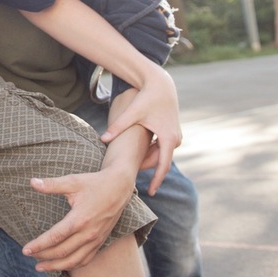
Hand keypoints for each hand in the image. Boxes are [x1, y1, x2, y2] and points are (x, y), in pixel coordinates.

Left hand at [22, 168, 133, 271]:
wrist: (119, 187)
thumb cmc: (94, 183)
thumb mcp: (73, 181)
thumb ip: (52, 184)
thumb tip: (32, 182)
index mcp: (80, 219)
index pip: (55, 237)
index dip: (39, 245)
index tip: (25, 250)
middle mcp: (88, 233)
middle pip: (62, 251)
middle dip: (43, 256)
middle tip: (28, 256)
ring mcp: (96, 239)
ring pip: (73, 260)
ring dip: (55, 266)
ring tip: (40, 267)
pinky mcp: (100, 241)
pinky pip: (85, 259)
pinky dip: (72, 265)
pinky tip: (61, 265)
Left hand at [97, 68, 179, 193]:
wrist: (161, 84)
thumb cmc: (146, 97)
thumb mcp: (132, 113)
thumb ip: (117, 127)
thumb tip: (102, 138)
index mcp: (167, 137)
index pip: (163, 165)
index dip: (156, 180)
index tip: (150, 192)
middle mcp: (175, 139)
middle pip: (160, 161)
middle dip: (146, 168)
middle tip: (130, 175)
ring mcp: (176, 135)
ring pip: (161, 154)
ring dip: (148, 159)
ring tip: (132, 165)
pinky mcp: (172, 131)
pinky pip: (162, 147)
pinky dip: (152, 151)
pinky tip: (138, 152)